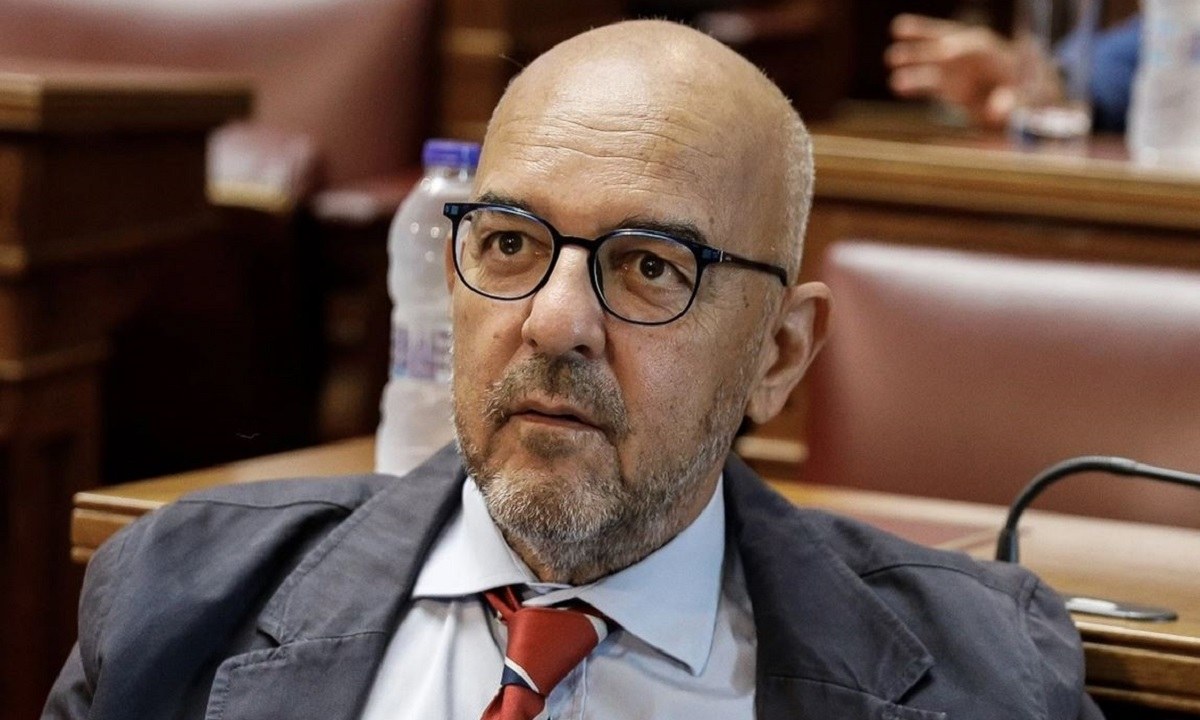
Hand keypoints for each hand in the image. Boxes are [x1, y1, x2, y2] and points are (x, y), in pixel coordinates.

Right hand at [884, 13, 1019, 127]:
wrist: (1027, 104)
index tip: (944, 53)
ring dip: (912, 59)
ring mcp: (957, 71)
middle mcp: (971, 55)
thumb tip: (996, 110)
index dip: (959, 48)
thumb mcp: (1028, 99)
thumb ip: (1013, 102)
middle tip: (900, 33)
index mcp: (994, 51)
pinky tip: (896, 85)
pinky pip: (928, 83)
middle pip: (944, 41)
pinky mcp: (949, 88)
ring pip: (931, 61)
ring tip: (891, 59)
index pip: (972, 45)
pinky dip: (913, 84)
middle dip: (925, 40)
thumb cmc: (1031, 97)